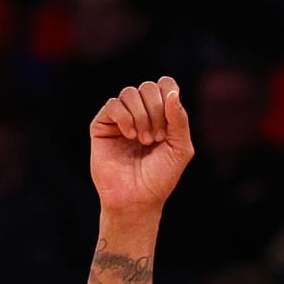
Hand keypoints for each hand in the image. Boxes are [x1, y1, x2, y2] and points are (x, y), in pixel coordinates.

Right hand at [89, 77, 193, 214]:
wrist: (137, 198)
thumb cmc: (160, 177)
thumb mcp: (180, 148)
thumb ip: (180, 120)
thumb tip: (172, 93)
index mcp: (162, 115)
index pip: (165, 85)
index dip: (168, 97)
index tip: (169, 125)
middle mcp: (141, 112)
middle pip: (148, 87)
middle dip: (156, 111)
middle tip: (156, 138)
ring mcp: (121, 117)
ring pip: (130, 92)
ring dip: (141, 116)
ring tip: (144, 141)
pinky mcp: (103, 125)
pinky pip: (113, 104)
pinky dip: (124, 117)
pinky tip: (130, 136)